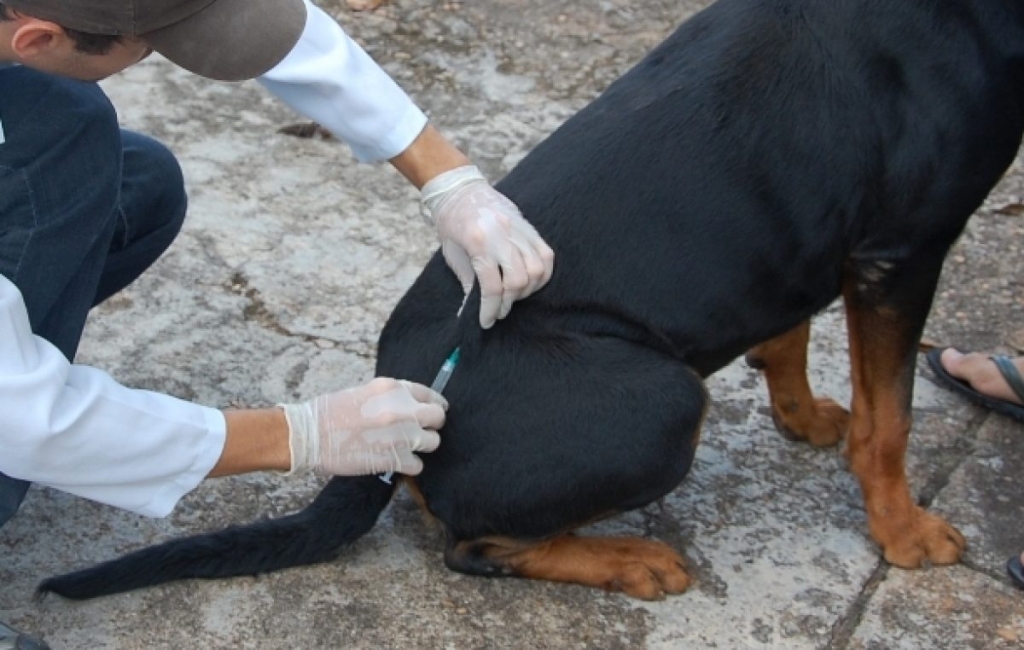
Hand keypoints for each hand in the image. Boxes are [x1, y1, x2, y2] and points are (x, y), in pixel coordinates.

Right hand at [278, 378, 445, 475]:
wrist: (309, 434)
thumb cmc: (329, 412)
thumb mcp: (364, 391)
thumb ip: (390, 397)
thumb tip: (409, 406)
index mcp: (393, 388)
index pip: (429, 394)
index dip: (432, 404)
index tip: (432, 411)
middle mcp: (402, 409)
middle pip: (438, 417)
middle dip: (431, 424)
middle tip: (421, 431)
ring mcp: (401, 435)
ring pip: (432, 442)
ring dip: (421, 446)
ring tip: (404, 447)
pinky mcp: (394, 459)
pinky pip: (418, 465)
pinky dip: (409, 466)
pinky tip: (395, 462)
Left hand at [421, 166, 554, 327]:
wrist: (460, 190)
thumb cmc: (452, 224)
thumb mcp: (452, 255)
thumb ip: (468, 282)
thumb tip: (474, 311)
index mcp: (478, 241)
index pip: (492, 285)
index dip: (491, 309)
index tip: (487, 322)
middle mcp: (502, 234)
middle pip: (518, 280)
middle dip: (509, 302)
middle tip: (499, 310)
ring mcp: (519, 229)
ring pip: (536, 269)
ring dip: (527, 290)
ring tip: (513, 295)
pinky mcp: (529, 227)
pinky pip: (546, 255)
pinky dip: (541, 274)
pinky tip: (529, 282)